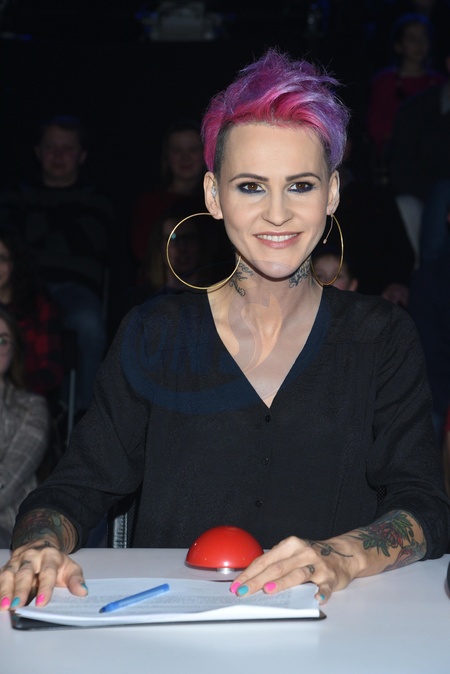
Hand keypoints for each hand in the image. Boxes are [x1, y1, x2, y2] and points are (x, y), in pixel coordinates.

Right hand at [0, 539, 86, 609]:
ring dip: (5, 590)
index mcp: (50, 556)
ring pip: (9, 574)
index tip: (42, 602)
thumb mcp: (70, 567)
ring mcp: (17, 560)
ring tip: (4, 606)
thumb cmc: (56, 562)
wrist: (42, 544)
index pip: (47, 572)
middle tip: (18, 606)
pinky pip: (0, 577)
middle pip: (25, 573)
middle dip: (21, 590)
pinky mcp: (6, 567)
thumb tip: (83, 591)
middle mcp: (32, 556)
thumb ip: (76, 579)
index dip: (45, 587)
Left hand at [230, 536, 357, 604]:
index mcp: (290, 545)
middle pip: (277, 567)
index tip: (236, 584)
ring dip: (283, 583)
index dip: (250, 573)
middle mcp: (303, 553)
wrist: (344, 553)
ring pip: (298, 574)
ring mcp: (318, 565)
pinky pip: (325, 586)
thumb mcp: (292, 553)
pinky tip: (317, 598)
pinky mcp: (331, 577)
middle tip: (244, 591)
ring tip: (269, 590)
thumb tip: (251, 578)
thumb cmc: (311, 556)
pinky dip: (322, 592)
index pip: (265, 560)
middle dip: (258, 580)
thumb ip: (276, 562)